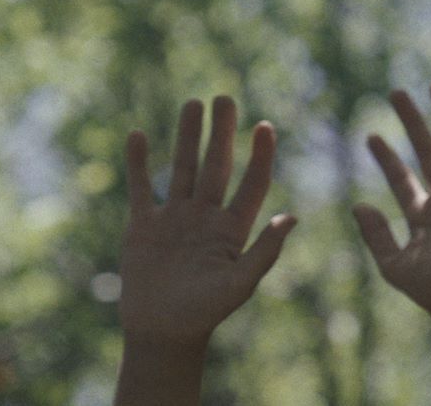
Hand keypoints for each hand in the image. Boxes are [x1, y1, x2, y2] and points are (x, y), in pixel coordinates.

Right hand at [119, 96, 296, 346]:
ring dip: (186, 136)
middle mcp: (205, 217)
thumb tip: (293, 218)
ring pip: (182, 167)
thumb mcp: (239, 284)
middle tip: (225, 98)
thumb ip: (264, 252)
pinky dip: (138, 161)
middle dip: (221, 133)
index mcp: (232, 229)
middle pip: (216, 166)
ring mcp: (174, 218)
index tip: (264, 126)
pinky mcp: (144, 224)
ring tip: (193, 103)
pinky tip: (137, 134)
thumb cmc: (205, 314)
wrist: (161, 333)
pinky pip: (141, 186)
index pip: (250, 183)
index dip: (259, 155)